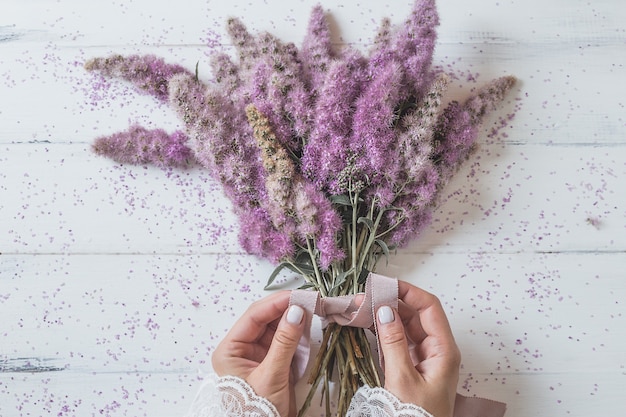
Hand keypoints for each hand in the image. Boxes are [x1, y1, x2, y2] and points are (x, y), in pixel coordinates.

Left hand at [212, 291, 305, 416]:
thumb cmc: (259, 410)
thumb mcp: (271, 376)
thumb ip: (284, 342)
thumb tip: (297, 311)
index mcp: (230, 350)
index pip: (253, 316)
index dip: (275, 303)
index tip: (297, 295)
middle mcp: (241, 348)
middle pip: (264, 318)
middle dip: (285, 307)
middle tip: (308, 298)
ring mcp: (256, 354)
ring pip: (275, 326)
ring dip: (292, 317)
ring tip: (311, 307)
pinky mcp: (271, 361)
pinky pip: (283, 339)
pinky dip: (295, 331)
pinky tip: (306, 323)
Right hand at [376, 281, 460, 416]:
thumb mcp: (402, 380)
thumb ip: (393, 343)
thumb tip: (384, 309)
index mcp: (444, 350)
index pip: (429, 307)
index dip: (407, 291)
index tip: (382, 283)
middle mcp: (436, 351)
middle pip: (416, 314)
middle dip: (391, 301)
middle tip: (363, 296)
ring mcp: (424, 360)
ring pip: (405, 327)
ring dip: (384, 316)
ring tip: (360, 307)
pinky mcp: (411, 370)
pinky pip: (398, 342)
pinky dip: (383, 332)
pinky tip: (366, 326)